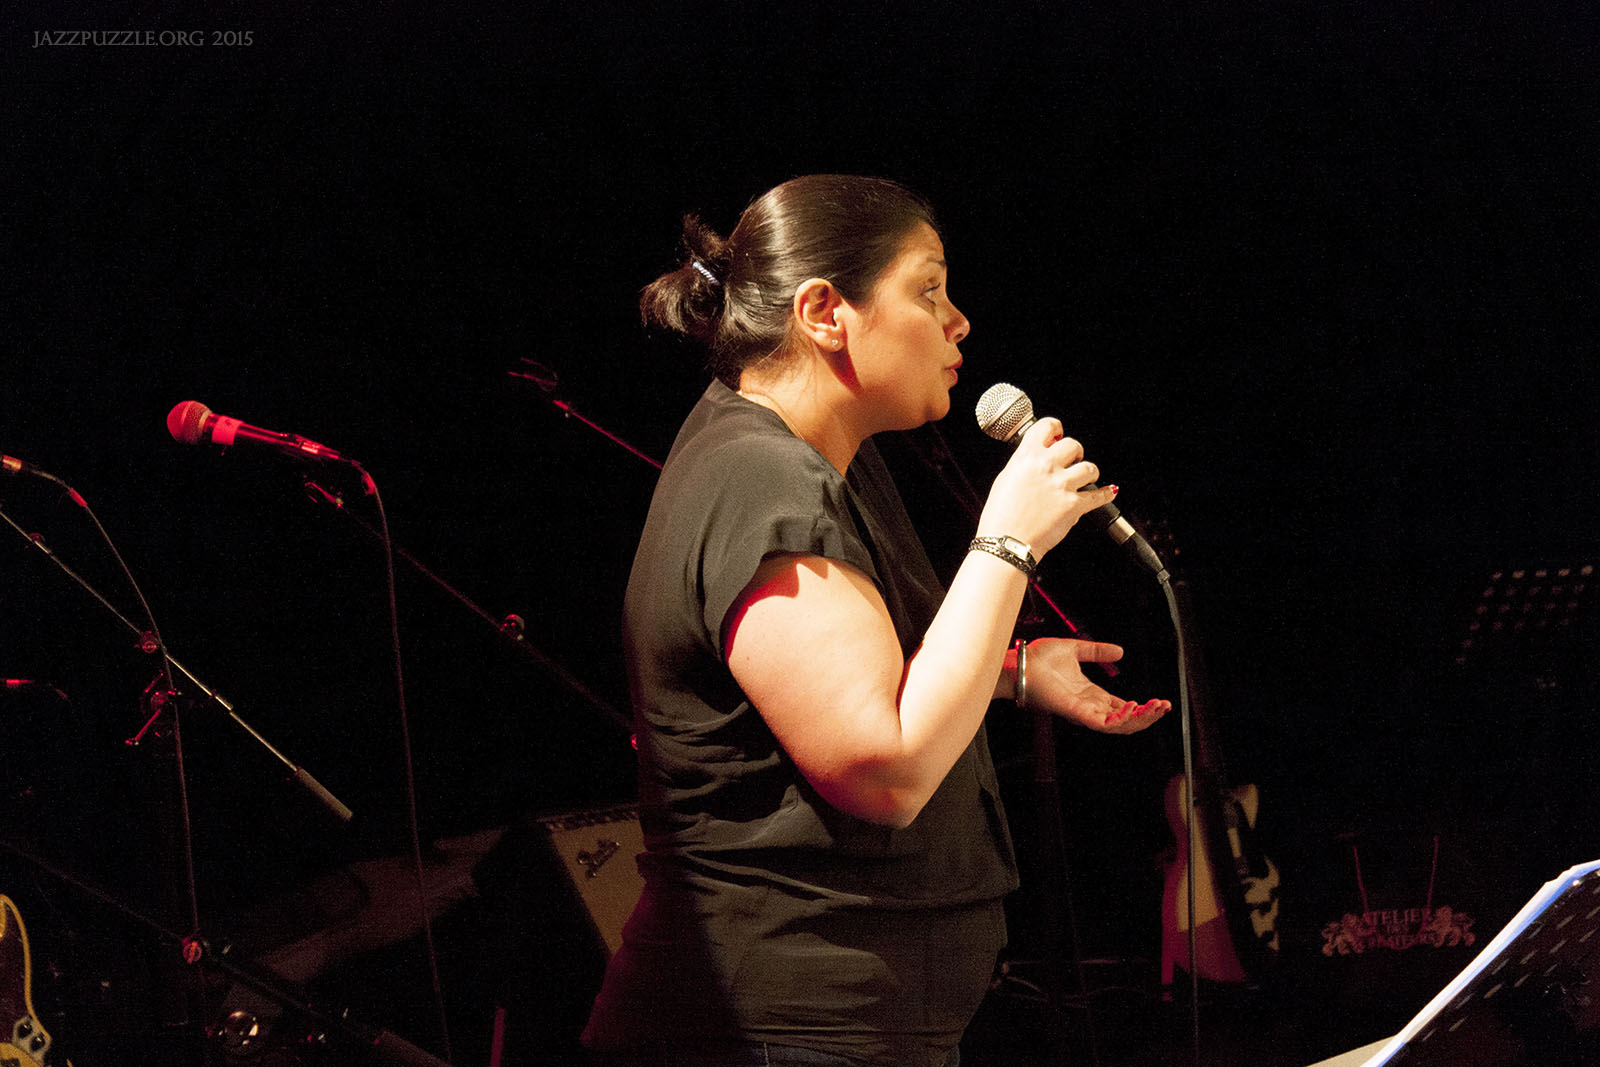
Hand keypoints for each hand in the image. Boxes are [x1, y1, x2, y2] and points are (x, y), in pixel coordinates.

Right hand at [976, 418, 1117, 557]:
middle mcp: (1046, 467)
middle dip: (1075, 452)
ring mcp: (1062, 485)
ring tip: (1085, 478)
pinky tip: (1109, 491)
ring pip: (1090, 467)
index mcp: (1027, 457)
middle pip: (1073, 445)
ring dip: (1089, 472)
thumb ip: (1024, 464)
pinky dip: (1106, 494)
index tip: (1058, 433)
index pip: (1047, 427)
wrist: (1007, 542)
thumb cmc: (1001, 515)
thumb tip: (1037, 457)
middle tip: (1071, 460)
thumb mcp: (1005, 479)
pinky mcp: (1074, 505)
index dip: (1056, 428)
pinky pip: (1099, 496)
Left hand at [1023, 637, 1169, 733]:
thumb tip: (1120, 651)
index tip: (1160, 701)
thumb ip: (1097, 651)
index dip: (1142, 707)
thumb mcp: (1075, 649)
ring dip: (1139, 719)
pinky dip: (1118, 718)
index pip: (1122, 707)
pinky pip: (1100, 722)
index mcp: (1090, 694)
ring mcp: (1081, 711)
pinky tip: (1132, 706)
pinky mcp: (1074, 711)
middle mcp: (1088, 706)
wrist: (1019, 662)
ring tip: (1156, 707)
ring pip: (1117, 726)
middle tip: (1165, 707)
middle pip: (1124, 720)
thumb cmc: (1038, 658)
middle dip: (1147, 716)